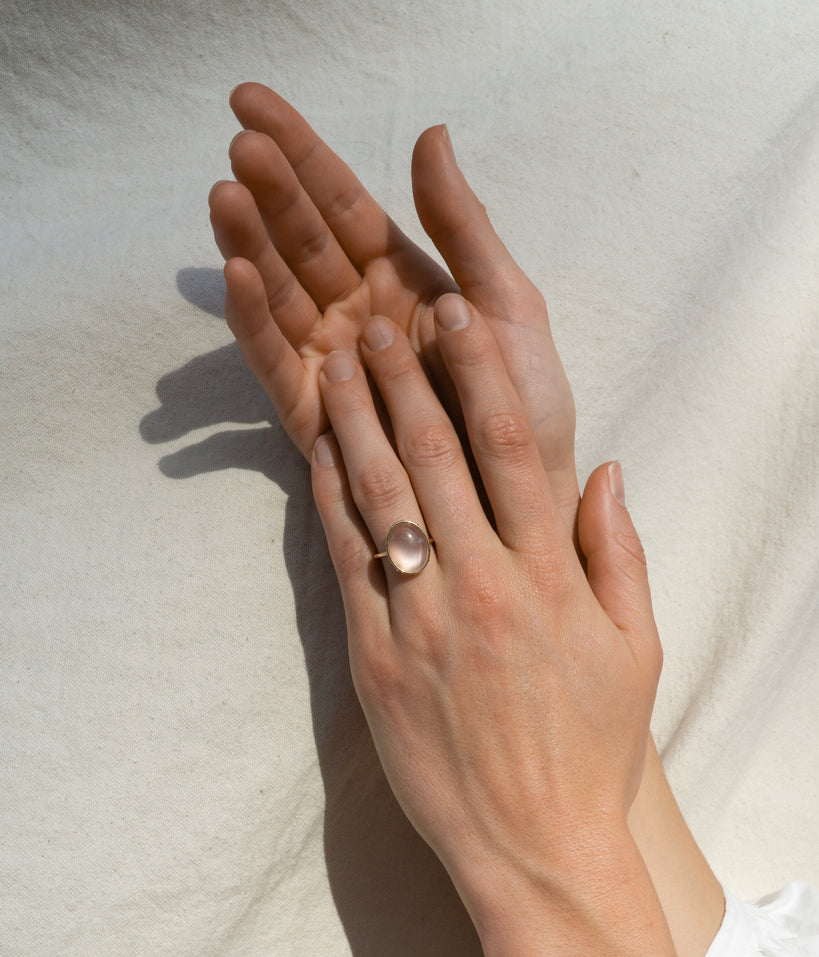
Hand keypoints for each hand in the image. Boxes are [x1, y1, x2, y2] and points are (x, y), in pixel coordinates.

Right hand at [209, 83, 578, 527]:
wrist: (525, 496)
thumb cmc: (525, 406)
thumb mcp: (506, 301)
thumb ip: (464, 225)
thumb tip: (430, 132)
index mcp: (402, 279)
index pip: (342, 204)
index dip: (301, 153)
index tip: (250, 102)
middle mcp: (358, 313)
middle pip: (304, 241)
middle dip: (271, 192)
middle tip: (240, 146)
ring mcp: (331, 361)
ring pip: (280, 291)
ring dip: (251, 244)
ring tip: (226, 196)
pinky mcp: (312, 413)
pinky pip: (274, 359)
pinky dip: (254, 320)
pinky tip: (239, 276)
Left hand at [310, 296, 698, 956]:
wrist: (530, 843)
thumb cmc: (588, 746)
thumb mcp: (635, 649)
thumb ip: (621, 553)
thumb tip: (608, 469)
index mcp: (549, 576)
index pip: (509, 448)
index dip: (478, 372)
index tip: (455, 316)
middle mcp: (483, 584)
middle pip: (435, 455)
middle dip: (404, 376)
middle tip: (378, 317)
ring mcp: (422, 619)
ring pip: (382, 496)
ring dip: (356, 421)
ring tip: (336, 361)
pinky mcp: (374, 656)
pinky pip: (347, 560)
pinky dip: (330, 500)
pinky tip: (317, 452)